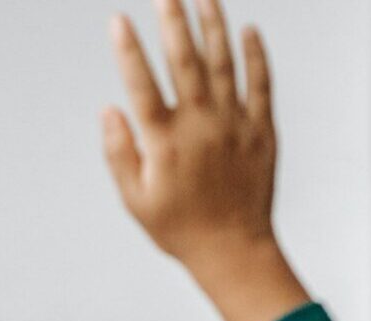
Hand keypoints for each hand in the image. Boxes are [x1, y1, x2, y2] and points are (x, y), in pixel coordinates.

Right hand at [104, 0, 308, 320]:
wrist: (233, 248)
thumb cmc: (179, 228)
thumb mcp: (135, 199)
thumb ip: (119, 153)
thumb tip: (110, 110)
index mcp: (164, 144)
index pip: (142, 86)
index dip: (128, 51)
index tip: (119, 21)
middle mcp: (200, 126)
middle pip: (185, 62)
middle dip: (173, 23)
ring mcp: (234, 124)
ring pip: (224, 64)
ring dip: (213, 27)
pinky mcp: (260, 129)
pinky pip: (260, 83)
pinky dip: (256, 55)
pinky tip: (249, 30)